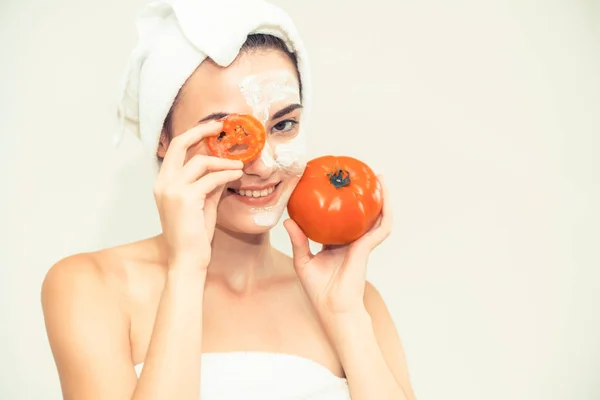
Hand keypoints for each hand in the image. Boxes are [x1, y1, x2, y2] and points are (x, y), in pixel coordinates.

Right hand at [153, 121, 243, 268]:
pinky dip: (227, 174)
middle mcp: (163, 183)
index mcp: (163, 183)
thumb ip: (210, 183)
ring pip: (200, 161)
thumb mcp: (203, 203)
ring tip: (240, 164)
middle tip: (222, 126)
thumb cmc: (194, 235)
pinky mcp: (185, 198)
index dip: (194, 135)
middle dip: (202, 131)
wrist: (187, 260)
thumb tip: (225, 166)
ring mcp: (172, 190)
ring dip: (224, 161)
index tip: (212, 128)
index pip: (176, 149)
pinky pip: (211, 179)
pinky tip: (238, 174)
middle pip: (180, 144)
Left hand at [284, 176, 391, 316]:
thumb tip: (288, 220)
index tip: (335, 186)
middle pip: (362, 214)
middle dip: (365, 195)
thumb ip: (298, 240)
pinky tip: (383, 197)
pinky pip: (380, 227)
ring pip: (377, 217)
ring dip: (382, 198)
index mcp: (338, 244)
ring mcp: (362, 244)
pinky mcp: (367, 247)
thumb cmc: (319, 290)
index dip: (340, 203)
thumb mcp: (303, 261)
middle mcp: (352, 241)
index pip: (340, 219)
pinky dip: (384, 212)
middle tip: (362, 175)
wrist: (333, 308)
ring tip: (378, 178)